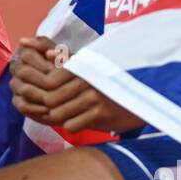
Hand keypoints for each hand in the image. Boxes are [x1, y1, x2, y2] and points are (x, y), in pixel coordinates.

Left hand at [9, 36, 143, 133]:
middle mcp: (86, 79)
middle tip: (52, 110)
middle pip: (50, 99)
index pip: (48, 81)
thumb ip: (66, 61)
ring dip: (59, 117)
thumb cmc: (108, 83)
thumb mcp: (90, 67)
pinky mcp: (100, 114)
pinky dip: (71, 126)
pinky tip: (78, 121)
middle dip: (48, 107)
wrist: (138, 100)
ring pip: (58, 113)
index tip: (44, 96)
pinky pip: (71, 125)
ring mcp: (93, 97)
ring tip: (66, 115)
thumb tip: (47, 53)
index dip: (42, 91)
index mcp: (81, 66)